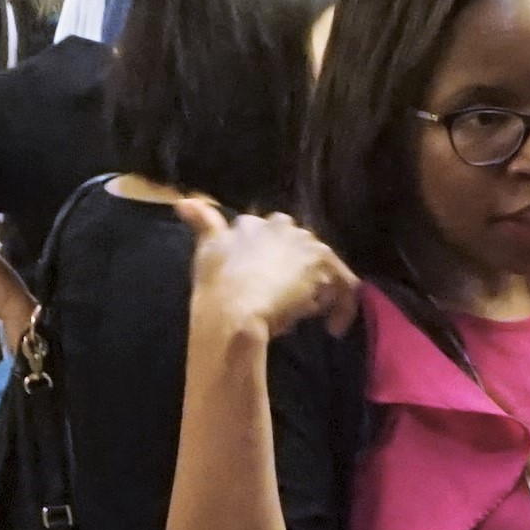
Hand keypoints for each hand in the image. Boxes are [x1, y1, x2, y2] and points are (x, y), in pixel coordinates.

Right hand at [174, 195, 356, 344]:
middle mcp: (283, 225)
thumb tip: (183, 202)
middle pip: (304, 251)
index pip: (277, 240)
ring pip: (325, 267)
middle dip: (302, 279)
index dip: (279, 268)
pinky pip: (346, 283)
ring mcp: (304, 242)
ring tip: (310, 317)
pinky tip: (333, 327)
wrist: (233, 309)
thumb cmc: (216, 285)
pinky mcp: (322, 264)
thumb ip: (202, 222)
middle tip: (294, 309)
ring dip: (322, 293)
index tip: (274, 293)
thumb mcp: (207, 250)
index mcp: (255, 223)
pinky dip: (343, 307)